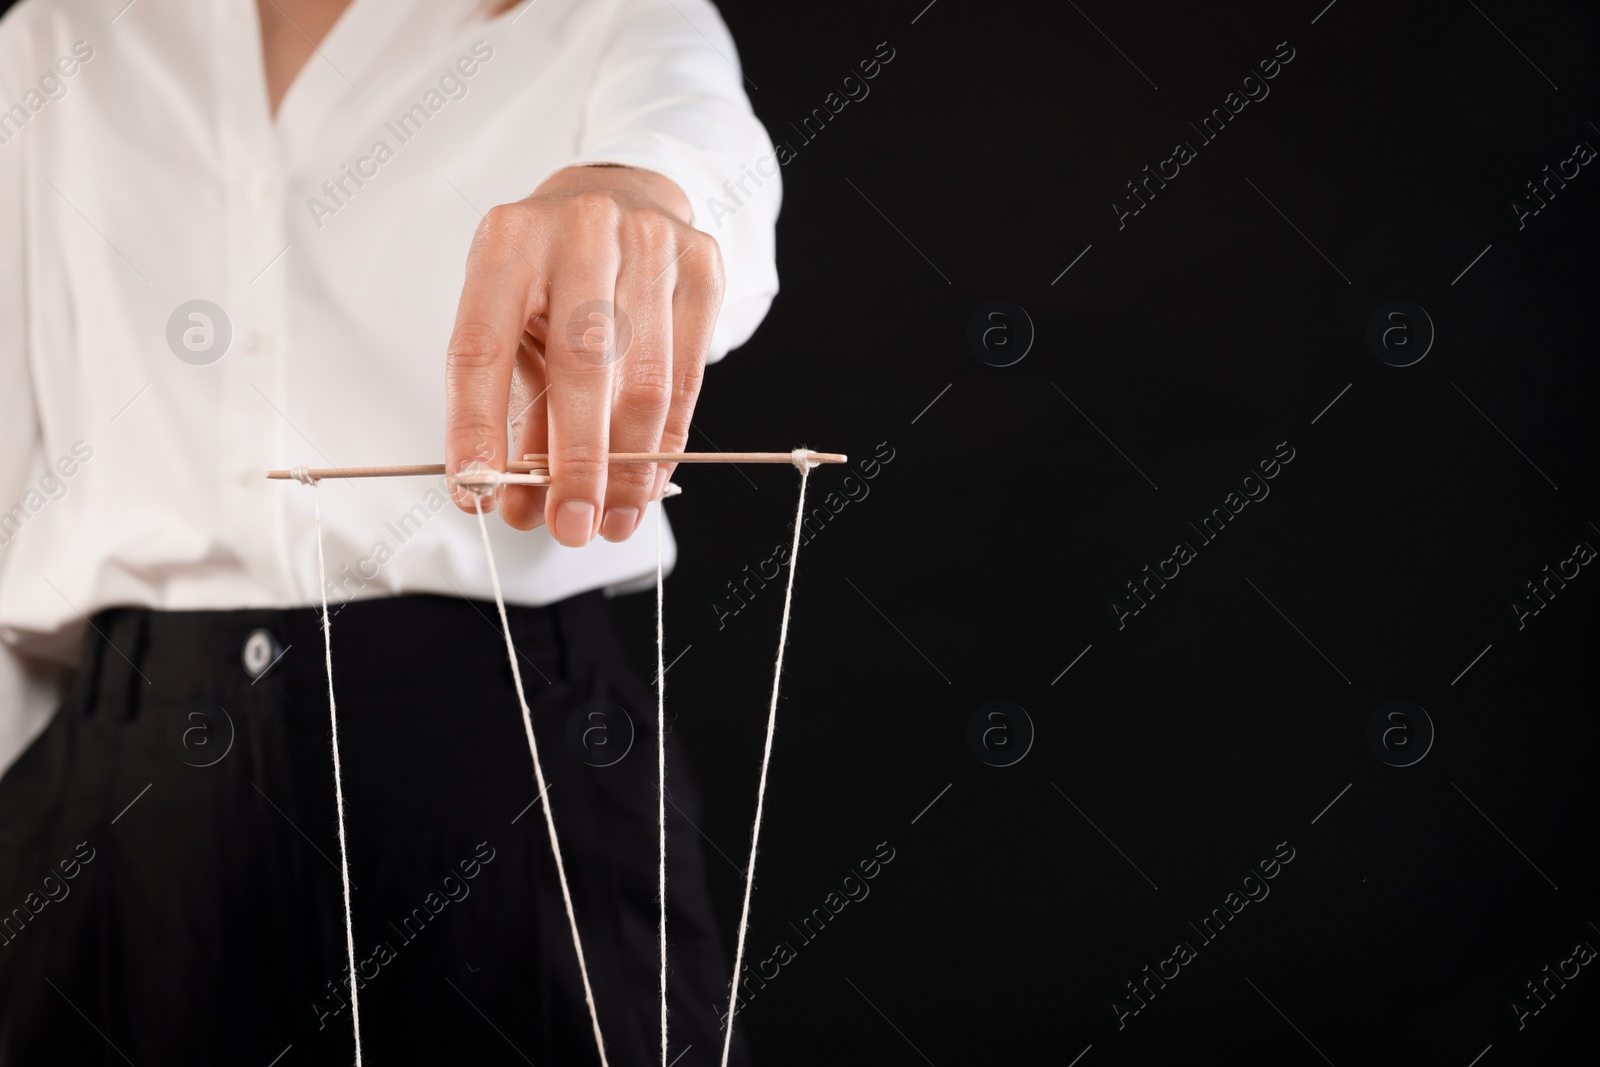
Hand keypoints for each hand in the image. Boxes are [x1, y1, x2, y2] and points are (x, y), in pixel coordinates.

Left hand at [445, 165, 724, 543]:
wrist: (623, 198)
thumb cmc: (554, 281)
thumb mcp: (515, 326)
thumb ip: (516, 410)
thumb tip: (521, 506)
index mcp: (508, 242)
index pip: (482, 346)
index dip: (475, 427)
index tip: (474, 495)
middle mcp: (581, 230)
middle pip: (580, 364)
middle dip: (576, 462)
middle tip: (570, 528)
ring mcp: (650, 243)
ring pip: (645, 378)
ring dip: (630, 466)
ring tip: (613, 522)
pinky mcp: (702, 267)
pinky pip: (688, 375)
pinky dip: (667, 441)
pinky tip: (648, 481)